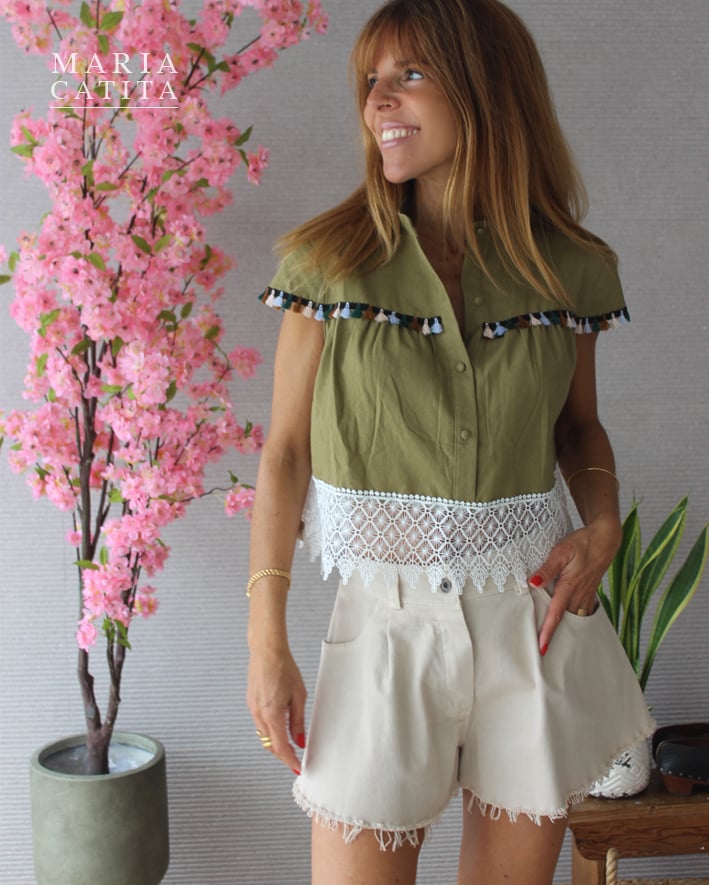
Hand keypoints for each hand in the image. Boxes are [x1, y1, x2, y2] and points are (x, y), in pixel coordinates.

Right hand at [247, 644, 306, 773]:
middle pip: (269, 745)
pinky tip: (279, 727)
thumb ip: (298, 721)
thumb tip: (300, 741)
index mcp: (271, 714)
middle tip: (296, 760)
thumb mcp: (298, 696)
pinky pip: (260, 724)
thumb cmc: (284, 668)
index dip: (290, 760)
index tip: (298, 767)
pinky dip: (269, 731)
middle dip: (282, 755)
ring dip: (275, 743)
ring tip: (290, 744)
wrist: (266, 651)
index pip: (280, 747)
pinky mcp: (251, 702)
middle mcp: (259, 714)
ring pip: (263, 735)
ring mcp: (252, 708)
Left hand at [529, 516, 620, 655]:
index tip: (542, 648)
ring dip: (565, 629)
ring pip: (574, 617)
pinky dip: (573, 618)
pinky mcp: (589, 591)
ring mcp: (586, 594)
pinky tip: (566, 620)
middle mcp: (579, 594)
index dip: (548, 631)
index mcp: (570, 586)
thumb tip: (533, 582)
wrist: (605, 538)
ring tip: (553, 641)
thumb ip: (547, 568)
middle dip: (556, 636)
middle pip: (565, 620)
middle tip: (544, 652)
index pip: (556, 614)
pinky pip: (581, 610)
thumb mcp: (561, 551)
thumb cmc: (582, 543)